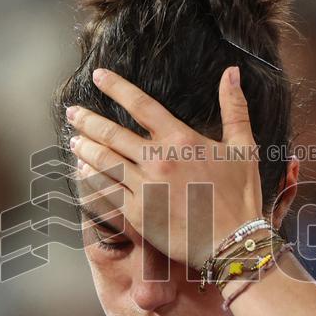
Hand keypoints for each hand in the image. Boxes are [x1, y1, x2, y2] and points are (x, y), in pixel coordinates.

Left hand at [66, 66, 263, 269]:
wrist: (233, 242)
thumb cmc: (239, 196)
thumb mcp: (243, 147)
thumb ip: (234, 107)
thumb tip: (231, 72)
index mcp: (180, 139)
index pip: (140, 105)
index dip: (116, 87)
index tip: (98, 76)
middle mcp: (157, 160)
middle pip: (112, 133)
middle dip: (88, 121)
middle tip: (72, 112)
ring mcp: (145, 187)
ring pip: (104, 161)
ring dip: (85, 148)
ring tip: (73, 140)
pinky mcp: (137, 213)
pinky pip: (107, 191)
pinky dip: (92, 178)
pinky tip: (83, 171)